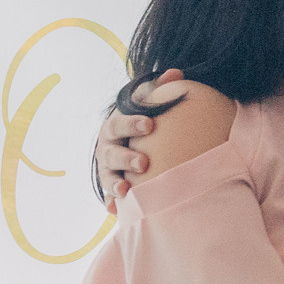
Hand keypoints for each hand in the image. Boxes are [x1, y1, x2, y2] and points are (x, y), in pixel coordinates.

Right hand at [96, 69, 191, 209]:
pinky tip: (116, 210)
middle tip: (144, 162)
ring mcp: (106, 169)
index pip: (121, 122)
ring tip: (126, 189)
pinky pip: (108, 197)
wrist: (128, 142)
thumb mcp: (147, 104)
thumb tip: (177, 73)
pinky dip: (111, 203)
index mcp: (115, 125)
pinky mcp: (110, 187)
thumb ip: (159, 89)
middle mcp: (107, 147)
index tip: (150, 124)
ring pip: (106, 177)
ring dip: (115, 183)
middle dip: (125, 157)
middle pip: (111, 152)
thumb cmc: (142, 121)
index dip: (132, 123)